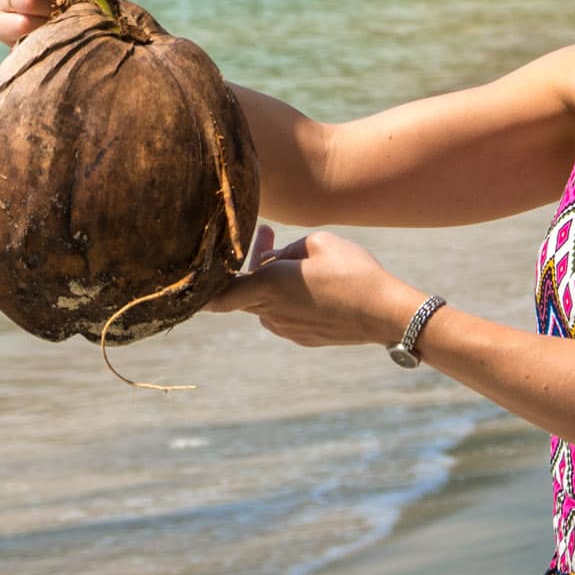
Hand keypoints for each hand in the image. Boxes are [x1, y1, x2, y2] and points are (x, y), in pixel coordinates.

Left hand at [205, 224, 423, 348]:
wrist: (384, 313)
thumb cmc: (352, 270)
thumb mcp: (317, 241)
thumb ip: (285, 250)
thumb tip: (273, 262)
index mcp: (268, 285)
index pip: (219, 296)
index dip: (200, 292)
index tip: (191, 280)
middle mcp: (271, 312)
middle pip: (243, 291)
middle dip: (251, 263)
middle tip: (269, 237)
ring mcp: (287, 329)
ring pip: (265, 302)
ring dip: (270, 281)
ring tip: (299, 258)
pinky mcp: (303, 337)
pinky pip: (283, 314)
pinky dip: (287, 298)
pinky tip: (313, 283)